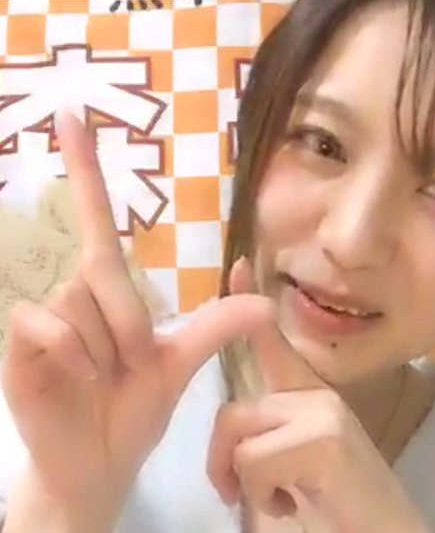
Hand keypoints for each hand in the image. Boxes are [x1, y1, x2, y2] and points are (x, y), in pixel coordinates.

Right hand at [0, 112, 272, 511]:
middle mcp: (74, 289)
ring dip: (107, 351)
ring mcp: (46, 314)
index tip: (72, 115)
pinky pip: (53, 326)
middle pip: (107, 275)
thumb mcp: (181, 365)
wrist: (98, 464)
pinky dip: (77, 357)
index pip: (98, 218)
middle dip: (132, 329)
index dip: (88, 167)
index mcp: (110, 288)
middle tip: (131, 370)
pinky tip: (78, 381)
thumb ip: (214, 329)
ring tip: (104, 381)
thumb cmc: (135, 408)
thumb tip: (264, 300)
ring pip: (85, 304)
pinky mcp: (22, 343)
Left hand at [207, 258, 431, 532]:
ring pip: (240, 437)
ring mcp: (323, 412)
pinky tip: (294, 506)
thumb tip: (234, 436)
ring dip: (245, 483)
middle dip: (223, 461)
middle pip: (232, 412)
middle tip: (239, 493)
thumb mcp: (293, 464)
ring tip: (281, 501)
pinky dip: (262, 496)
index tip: (235, 266)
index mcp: (309, 397)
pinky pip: (255, 461)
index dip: (250, 304)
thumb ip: (269, 437)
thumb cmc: (337, 506)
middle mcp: (318, 394)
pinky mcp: (325, 438)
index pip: (274, 342)